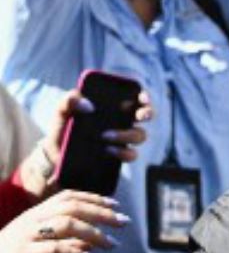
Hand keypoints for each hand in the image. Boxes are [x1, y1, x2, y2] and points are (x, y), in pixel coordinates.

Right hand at [0, 190, 126, 252]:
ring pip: (66, 224)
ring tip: (112, 244)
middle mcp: (32, 219)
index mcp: (36, 213)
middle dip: (101, 213)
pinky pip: (55, 249)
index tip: (115, 205)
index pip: (67, 197)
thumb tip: (91, 243)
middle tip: (123, 222)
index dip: (93, 198)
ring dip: (94, 233)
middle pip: (71, 207)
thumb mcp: (39, 244)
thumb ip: (62, 240)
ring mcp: (27, 235)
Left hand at [21, 88, 153, 198]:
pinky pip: (131, 153)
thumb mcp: (61, 113)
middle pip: (146, 114)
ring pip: (140, 134)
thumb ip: (69, 101)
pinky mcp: (120, 155)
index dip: (144, 95)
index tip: (142, 97)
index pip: (134, 96)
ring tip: (105, 136)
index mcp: (112, 106)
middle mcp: (121, 121)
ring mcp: (123, 139)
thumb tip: (88, 106)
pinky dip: (123, 151)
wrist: (56, 157)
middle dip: (148, 113)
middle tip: (140, 116)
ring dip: (127, 134)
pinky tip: (108, 150)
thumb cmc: (61, 130)